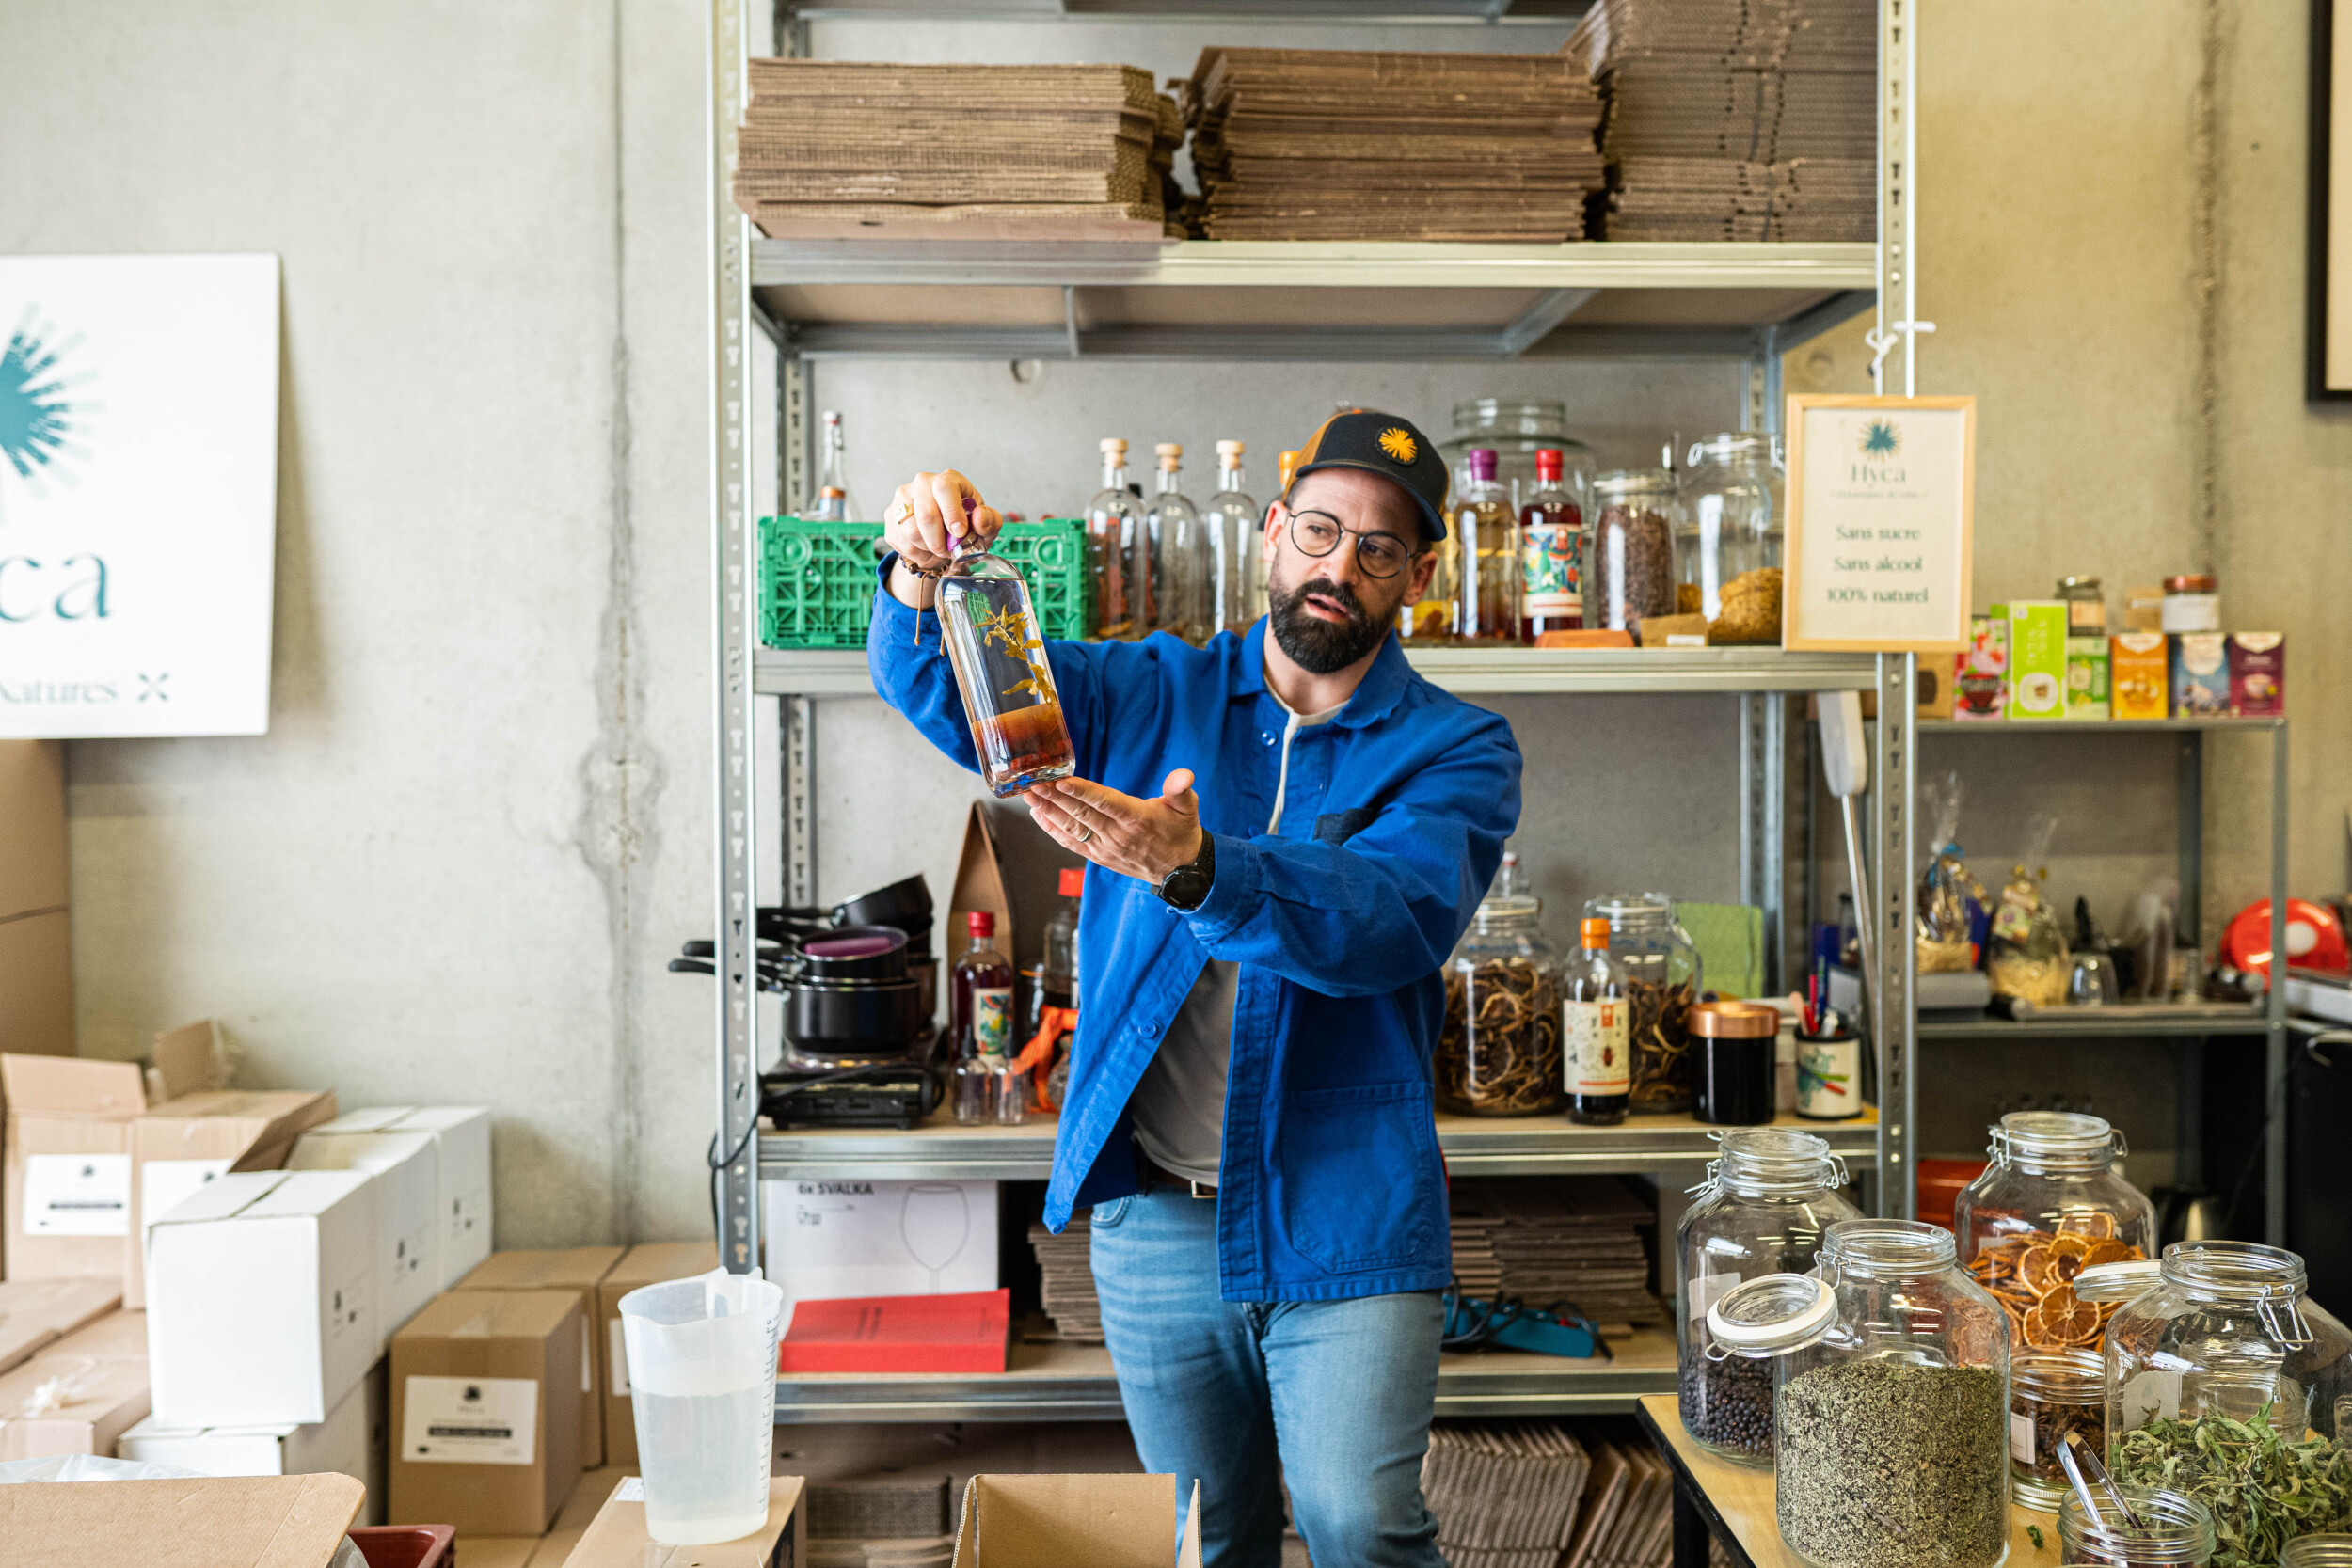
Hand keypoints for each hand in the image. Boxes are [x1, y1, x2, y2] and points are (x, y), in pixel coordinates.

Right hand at [884, 469, 1001, 606]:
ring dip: (929, 548)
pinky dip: (917, 554)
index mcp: (948, 480)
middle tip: (949, 551)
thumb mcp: (984, 526)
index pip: (944, 488)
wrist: (942, 537)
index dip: (952, 512)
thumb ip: (989, 521)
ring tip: (939, 549)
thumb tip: (979, 517)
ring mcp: (902, 499)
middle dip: (940, 541)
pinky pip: (901, 542)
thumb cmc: (966, 527)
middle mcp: (922, 483)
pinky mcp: (890, 516)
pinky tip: (926, 550)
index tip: (959, 533)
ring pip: (911, 531)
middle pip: (926, 514)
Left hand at [1027, 770, 1204, 886]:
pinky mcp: (1099, 856)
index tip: (1061, 781)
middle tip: (1034, 782)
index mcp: (1137, 819)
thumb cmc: (1180, 833)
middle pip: (1081, 814)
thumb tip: (1184, 775)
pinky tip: (1038, 816)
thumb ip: (1181, 790)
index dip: (1082, 791)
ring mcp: (1106, 848)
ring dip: (1049, 812)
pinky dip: (1053, 830)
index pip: (1105, 802)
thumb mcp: (1187, 808)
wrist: (1179, 871)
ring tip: (1030, 796)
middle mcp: (1118, 835)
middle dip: (1055, 798)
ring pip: (1072, 829)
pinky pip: (1072, 843)